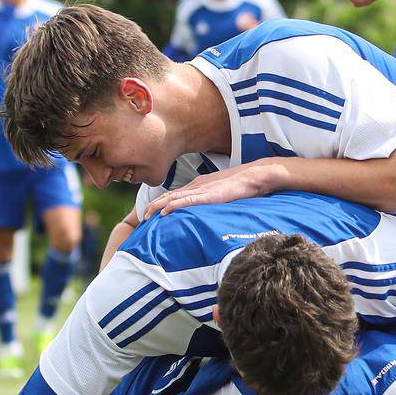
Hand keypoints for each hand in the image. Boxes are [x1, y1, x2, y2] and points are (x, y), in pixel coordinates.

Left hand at [139, 160, 281, 218]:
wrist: (253, 177)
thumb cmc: (241, 185)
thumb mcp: (222, 193)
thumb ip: (212, 199)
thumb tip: (207, 210)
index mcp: (199, 184)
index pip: (175, 194)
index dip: (161, 203)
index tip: (151, 212)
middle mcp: (196, 186)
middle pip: (169, 196)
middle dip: (154, 206)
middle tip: (142, 217)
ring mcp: (201, 189)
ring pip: (173, 198)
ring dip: (158, 207)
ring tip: (146, 216)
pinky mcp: (207, 195)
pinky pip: (186, 201)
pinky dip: (173, 207)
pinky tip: (163, 213)